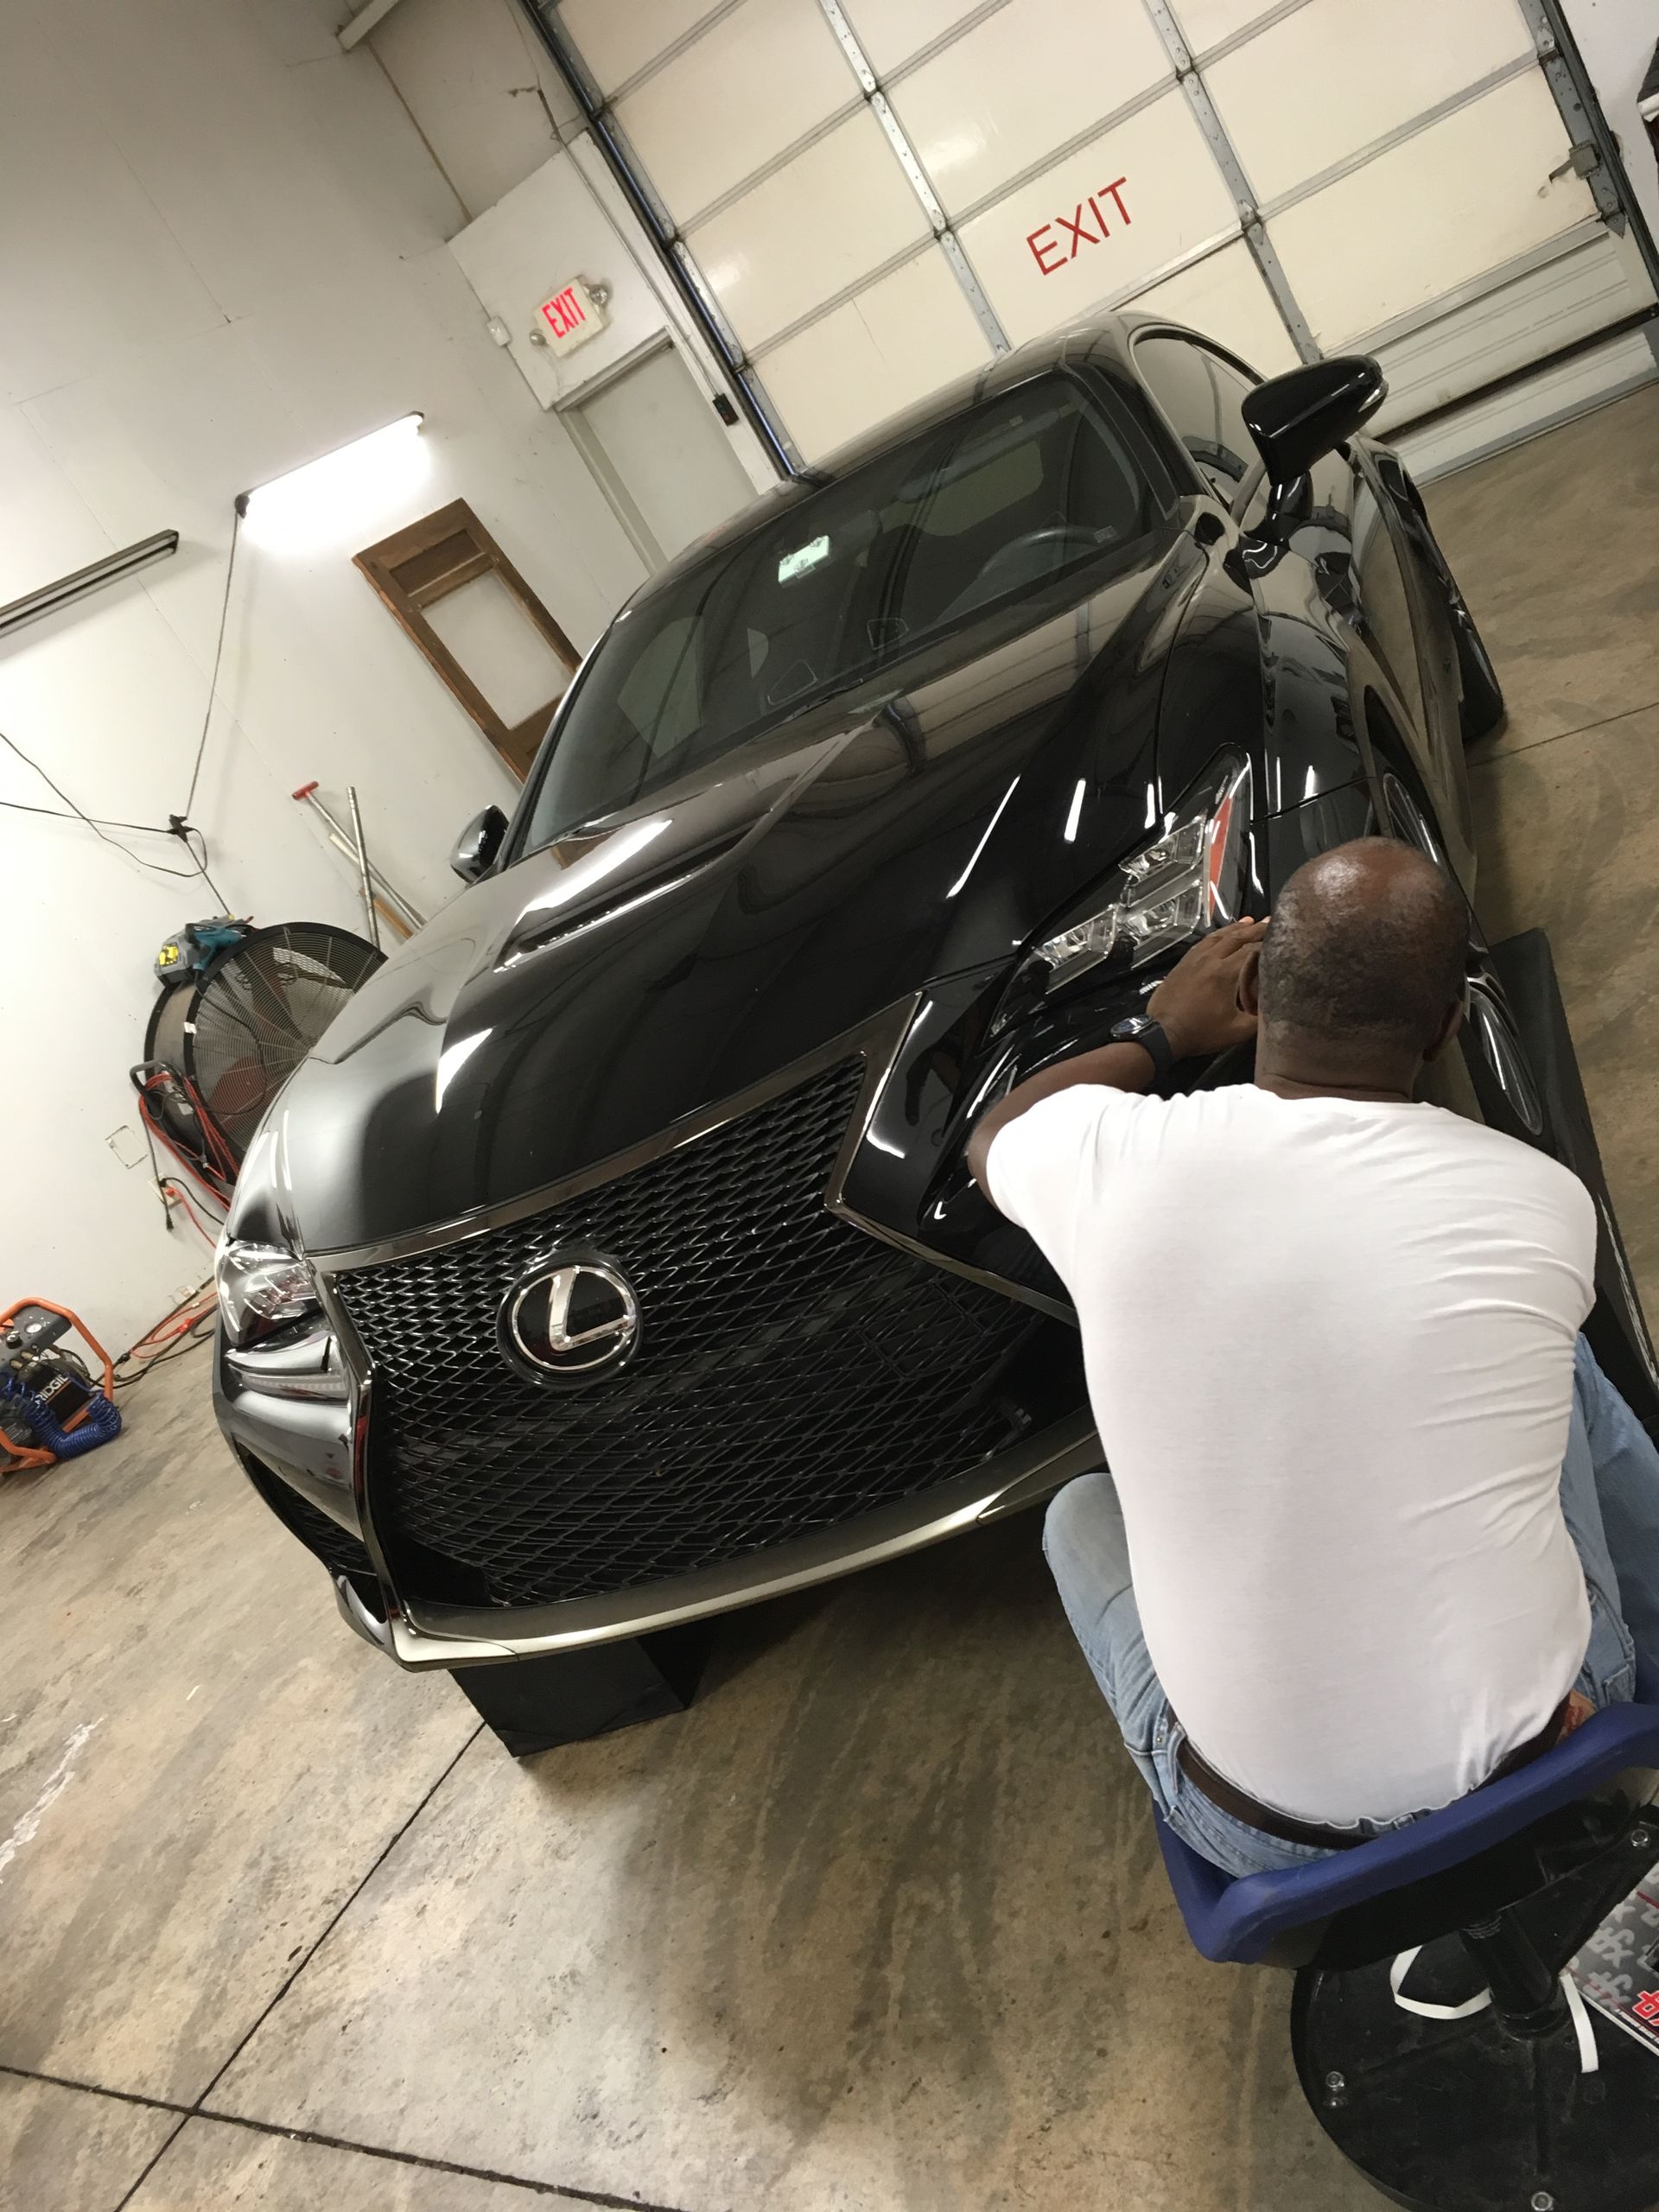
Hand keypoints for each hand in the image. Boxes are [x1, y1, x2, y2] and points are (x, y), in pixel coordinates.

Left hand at [1147, 917, 1266, 1059]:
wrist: (1162, 1033)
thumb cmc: (1201, 1032)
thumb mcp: (1237, 1032)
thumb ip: (1260, 1019)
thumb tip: (1277, 1008)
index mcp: (1225, 972)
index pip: (1252, 950)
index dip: (1268, 944)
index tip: (1282, 938)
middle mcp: (1210, 959)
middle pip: (1236, 937)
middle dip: (1255, 928)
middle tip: (1270, 921)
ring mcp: (1194, 959)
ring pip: (1218, 936)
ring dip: (1235, 928)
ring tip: (1250, 921)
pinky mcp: (1183, 963)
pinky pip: (1203, 942)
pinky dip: (1216, 935)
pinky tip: (1221, 934)